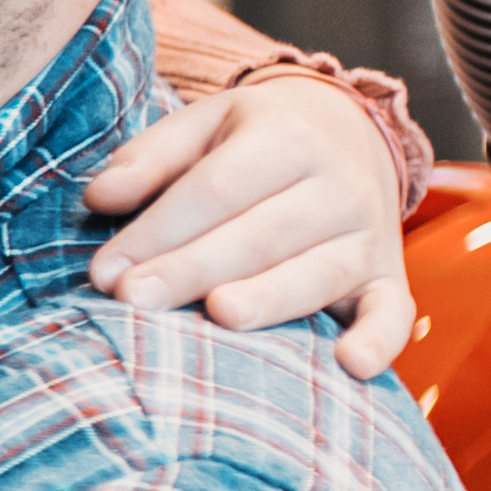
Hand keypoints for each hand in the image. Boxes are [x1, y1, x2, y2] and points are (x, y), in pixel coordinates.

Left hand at [83, 75, 415, 376]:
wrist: (351, 133)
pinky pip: (391, 313)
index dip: (159, 232)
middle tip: (135, 301)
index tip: (105, 273)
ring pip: (316, 273)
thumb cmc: (255, 141)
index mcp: (288, 138)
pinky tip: (353, 366)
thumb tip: (98, 197)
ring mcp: (368, 235)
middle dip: (194, 270)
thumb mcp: (206, 124)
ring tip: (220, 315)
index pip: (216, 189)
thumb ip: (152, 157)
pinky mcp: (387, 278)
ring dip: (270, 299)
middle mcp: (338, 185)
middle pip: (261, 234)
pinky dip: (379, 340)